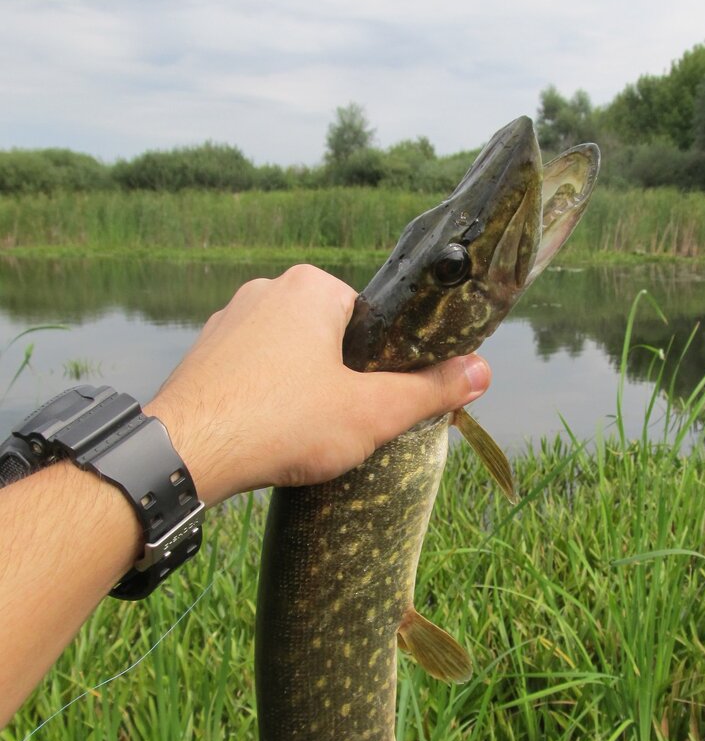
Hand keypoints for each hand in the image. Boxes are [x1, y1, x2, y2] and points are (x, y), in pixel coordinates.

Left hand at [145, 264, 490, 504]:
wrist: (185, 453)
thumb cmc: (283, 422)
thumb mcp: (372, 412)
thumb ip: (430, 391)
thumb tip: (482, 372)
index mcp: (312, 287)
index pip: (371, 319)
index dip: (382, 363)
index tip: (378, 401)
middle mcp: (266, 289)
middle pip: (331, 336)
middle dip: (342, 378)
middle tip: (345, 424)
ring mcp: (228, 321)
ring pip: (290, 355)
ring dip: (303, 389)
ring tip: (304, 435)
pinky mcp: (202, 356)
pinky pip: (253, 372)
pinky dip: (266, 398)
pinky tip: (268, 434)